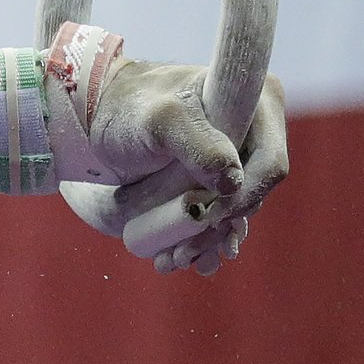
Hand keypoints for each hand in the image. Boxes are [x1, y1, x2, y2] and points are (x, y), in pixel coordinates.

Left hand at [69, 61, 288, 274]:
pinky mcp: (214, 177)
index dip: (245, 197)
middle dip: (220, 226)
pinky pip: (217, 213)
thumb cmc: (126, 108)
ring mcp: (236, 156)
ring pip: (234, 208)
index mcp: (258, 104)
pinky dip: (199, 237)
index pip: (269, 162)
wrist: (94, 116)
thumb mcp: (160, 119)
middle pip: (253, 191)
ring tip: (172, 260)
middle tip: (182, 253)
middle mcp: (255, 130)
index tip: (208, 219)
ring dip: (207, 240)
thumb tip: (232, 181)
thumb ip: (197, 142)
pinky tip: (176, 256)